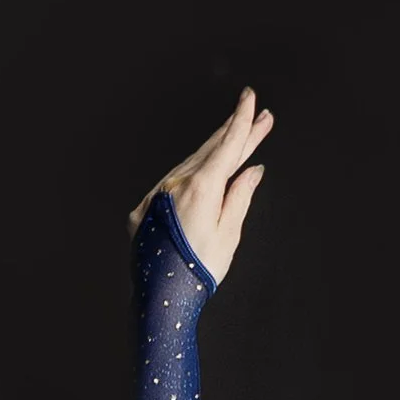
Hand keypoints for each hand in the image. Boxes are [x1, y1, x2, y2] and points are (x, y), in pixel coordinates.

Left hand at [128, 88, 272, 283]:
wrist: (159, 301)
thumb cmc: (197, 271)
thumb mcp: (228, 233)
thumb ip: (240, 196)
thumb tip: (252, 171)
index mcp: (202, 186)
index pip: (227, 144)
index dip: (242, 120)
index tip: (251, 99)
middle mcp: (175, 184)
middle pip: (210, 149)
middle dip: (235, 131)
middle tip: (257, 115)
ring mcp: (155, 195)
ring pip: (189, 164)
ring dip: (213, 150)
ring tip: (235, 137)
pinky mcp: (142, 209)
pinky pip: (171, 183)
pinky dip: (189, 174)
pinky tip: (202, 171)